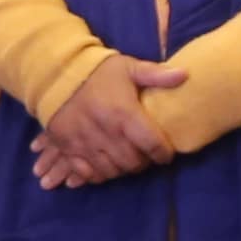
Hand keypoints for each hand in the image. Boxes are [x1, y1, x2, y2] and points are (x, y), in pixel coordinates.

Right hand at [34, 53, 190, 186]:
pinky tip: (106, 164)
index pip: (153, 144)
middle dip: (143, 162)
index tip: (166, 154)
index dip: (164, 153)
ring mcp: (85, 142)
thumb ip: (156, 75)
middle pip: (133, 162)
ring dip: (123, 169)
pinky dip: (100, 173)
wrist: (55, 72)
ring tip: (127, 159)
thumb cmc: (97, 72)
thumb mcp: (128, 67)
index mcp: (124, 113)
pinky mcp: (69, 147)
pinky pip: (88, 172)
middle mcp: (106, 132)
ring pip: (112, 170)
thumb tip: (185, 75)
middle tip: (145, 155)